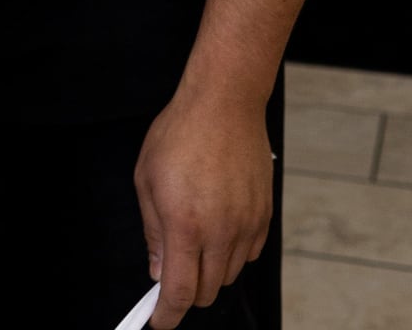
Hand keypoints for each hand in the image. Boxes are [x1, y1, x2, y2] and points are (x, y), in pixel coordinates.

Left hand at [132, 82, 273, 324]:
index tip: (160, 321)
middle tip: (173, 273)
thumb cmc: (181, 133)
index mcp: (185, 225)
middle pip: (207, 291)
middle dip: (187, 292)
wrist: (224, 103)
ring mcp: (246, 224)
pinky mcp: (264, 215)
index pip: (180, 291)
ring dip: (210, 272)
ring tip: (195, 241)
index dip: (167, 314)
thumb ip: (152, 232)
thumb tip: (157, 269)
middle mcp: (220, 231)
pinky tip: (219, 231)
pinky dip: (233, 255)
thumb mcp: (146, 180)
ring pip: (229, 275)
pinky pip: (249, 254)